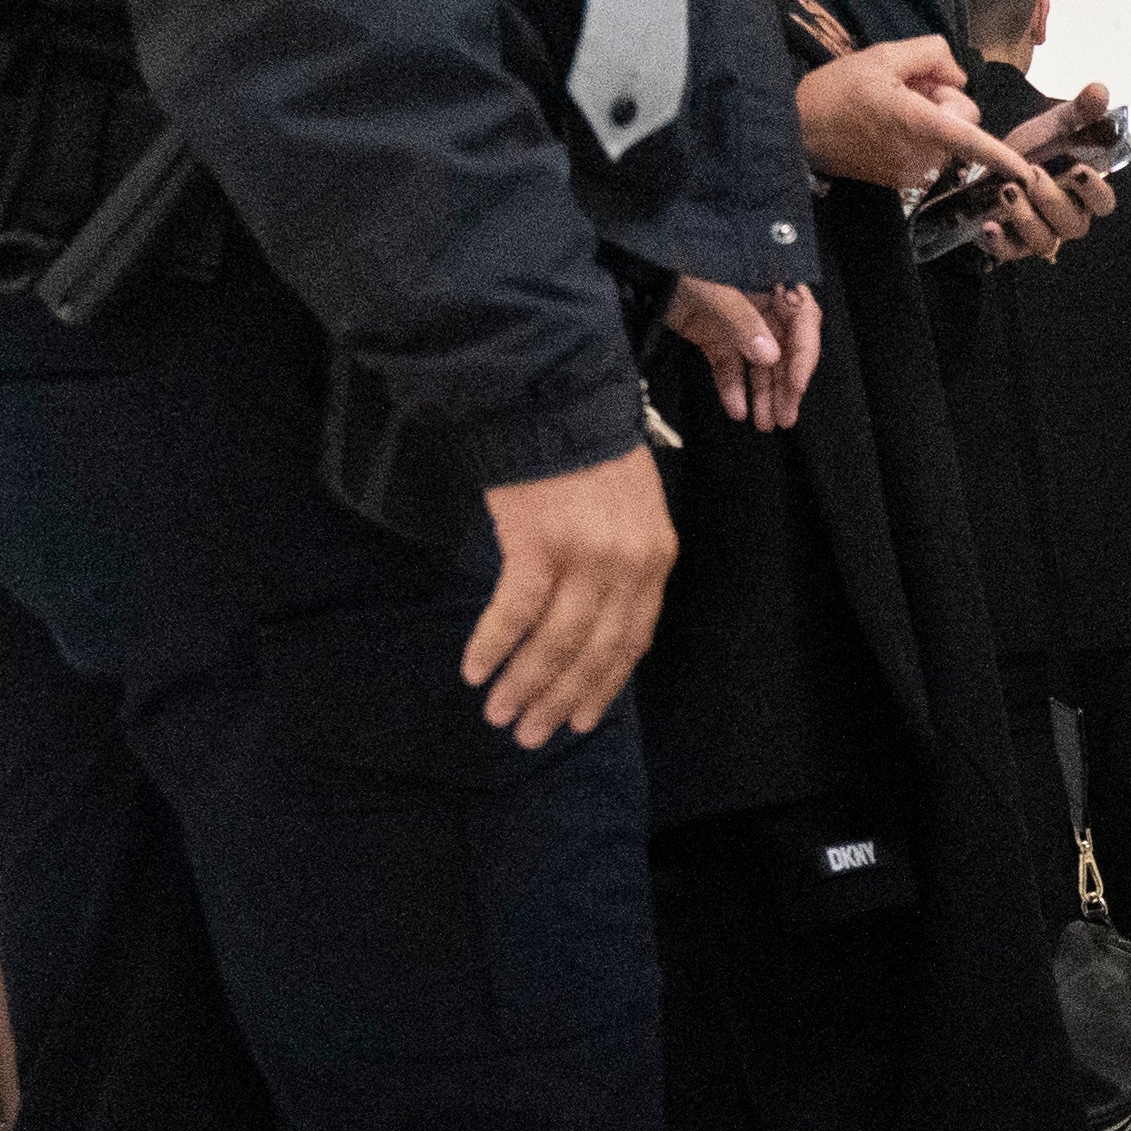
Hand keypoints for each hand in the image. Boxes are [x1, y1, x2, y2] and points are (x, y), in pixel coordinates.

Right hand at [461, 446, 675, 745]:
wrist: (552, 394)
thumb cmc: (584, 452)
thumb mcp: (628, 511)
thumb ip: (620, 567)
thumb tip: (591, 627)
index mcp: (656, 558)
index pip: (633, 640)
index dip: (603, 686)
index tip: (578, 719)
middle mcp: (629, 564)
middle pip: (595, 651)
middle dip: (560, 698)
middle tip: (530, 735)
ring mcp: (586, 555)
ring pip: (556, 641)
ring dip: (524, 684)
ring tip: (499, 715)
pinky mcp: (539, 542)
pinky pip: (514, 612)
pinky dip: (492, 646)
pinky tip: (475, 671)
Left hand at [662, 275, 818, 429]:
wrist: (639, 267)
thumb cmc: (682, 266)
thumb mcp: (714, 289)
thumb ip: (742, 320)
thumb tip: (770, 357)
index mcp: (770, 284)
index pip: (803, 319)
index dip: (804, 353)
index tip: (796, 385)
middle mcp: (760, 307)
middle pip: (784, 348)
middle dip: (785, 385)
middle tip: (785, 419)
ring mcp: (736, 324)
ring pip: (758, 363)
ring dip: (763, 394)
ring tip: (765, 425)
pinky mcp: (713, 338)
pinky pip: (729, 366)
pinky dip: (732, 388)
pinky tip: (736, 410)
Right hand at [795, 34, 998, 193]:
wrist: (794, 131)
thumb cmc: (835, 91)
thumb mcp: (882, 55)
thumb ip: (931, 55)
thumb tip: (959, 77)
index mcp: (915, 123)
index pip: (968, 137)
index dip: (1000, 154)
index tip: (1026, 172)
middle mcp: (919, 154)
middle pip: (962, 120)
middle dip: (945, 99)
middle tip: (908, 85)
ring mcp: (912, 172)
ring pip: (947, 135)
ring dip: (931, 115)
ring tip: (892, 103)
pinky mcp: (904, 181)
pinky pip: (931, 149)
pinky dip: (920, 133)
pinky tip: (888, 122)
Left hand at [976, 79, 1124, 265]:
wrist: (992, 163)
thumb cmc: (1034, 148)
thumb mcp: (1055, 126)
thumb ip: (1079, 112)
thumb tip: (1101, 90)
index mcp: (1085, 193)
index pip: (1103, 203)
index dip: (1095, 191)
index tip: (1080, 169)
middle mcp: (1067, 219)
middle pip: (1073, 224)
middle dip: (1053, 200)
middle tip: (1033, 174)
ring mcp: (1040, 234)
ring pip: (1044, 240)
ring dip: (1027, 217)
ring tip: (1007, 190)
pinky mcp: (1011, 245)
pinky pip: (1010, 252)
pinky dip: (1000, 242)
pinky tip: (989, 225)